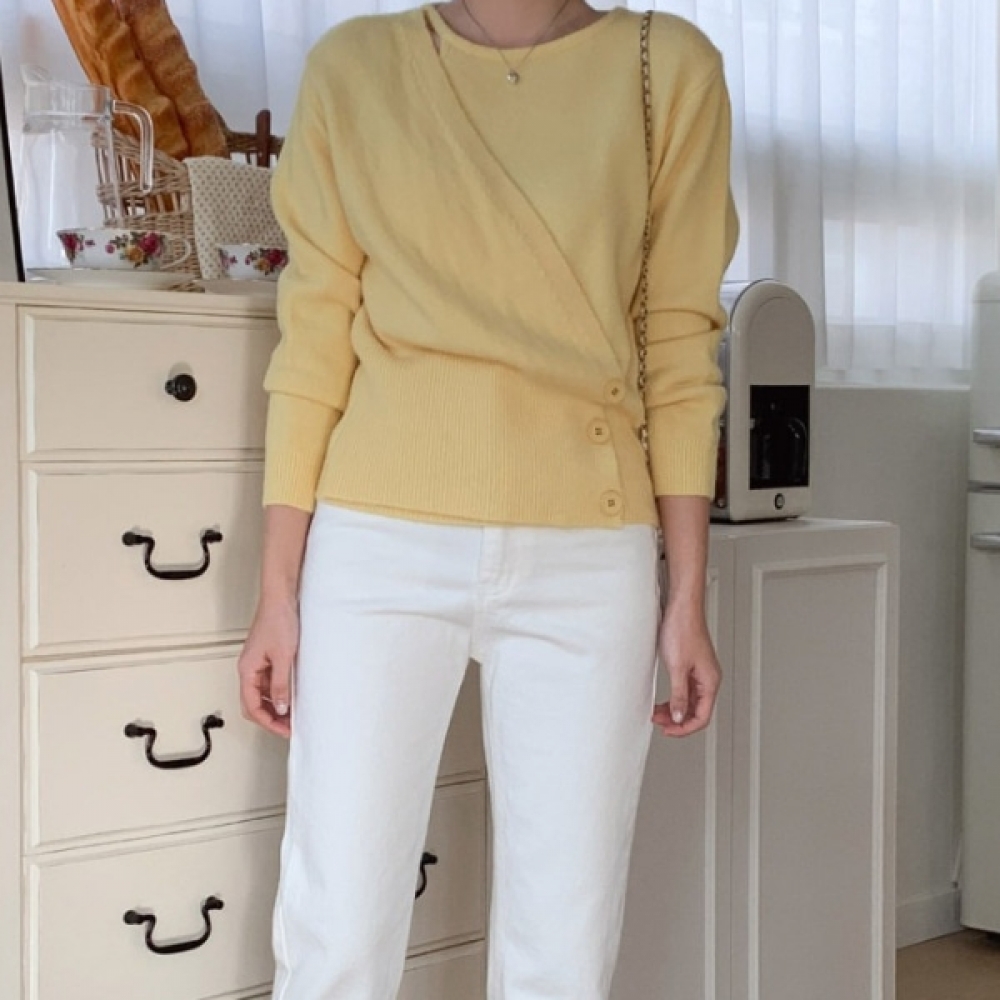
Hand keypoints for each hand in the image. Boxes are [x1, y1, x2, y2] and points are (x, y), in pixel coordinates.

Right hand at [238, 594, 298, 738]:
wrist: (281, 598)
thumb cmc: (278, 620)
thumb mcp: (283, 658)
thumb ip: (280, 685)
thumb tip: (279, 708)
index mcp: (247, 670)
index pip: (251, 706)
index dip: (267, 722)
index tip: (283, 730)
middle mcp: (249, 668)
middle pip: (254, 703)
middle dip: (270, 718)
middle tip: (288, 727)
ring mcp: (258, 663)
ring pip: (262, 693)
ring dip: (275, 706)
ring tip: (293, 713)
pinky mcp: (268, 657)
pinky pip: (270, 681)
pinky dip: (279, 692)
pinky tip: (292, 694)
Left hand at [651, 601, 721, 736]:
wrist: (681, 608)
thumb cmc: (682, 630)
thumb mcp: (677, 667)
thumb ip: (678, 694)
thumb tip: (678, 716)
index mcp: (710, 681)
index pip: (702, 717)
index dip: (684, 728)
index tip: (667, 730)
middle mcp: (708, 679)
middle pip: (696, 711)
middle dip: (677, 720)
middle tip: (658, 722)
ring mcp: (700, 673)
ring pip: (690, 701)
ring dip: (674, 710)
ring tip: (657, 713)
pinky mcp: (691, 666)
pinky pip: (685, 690)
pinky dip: (674, 698)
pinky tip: (663, 700)